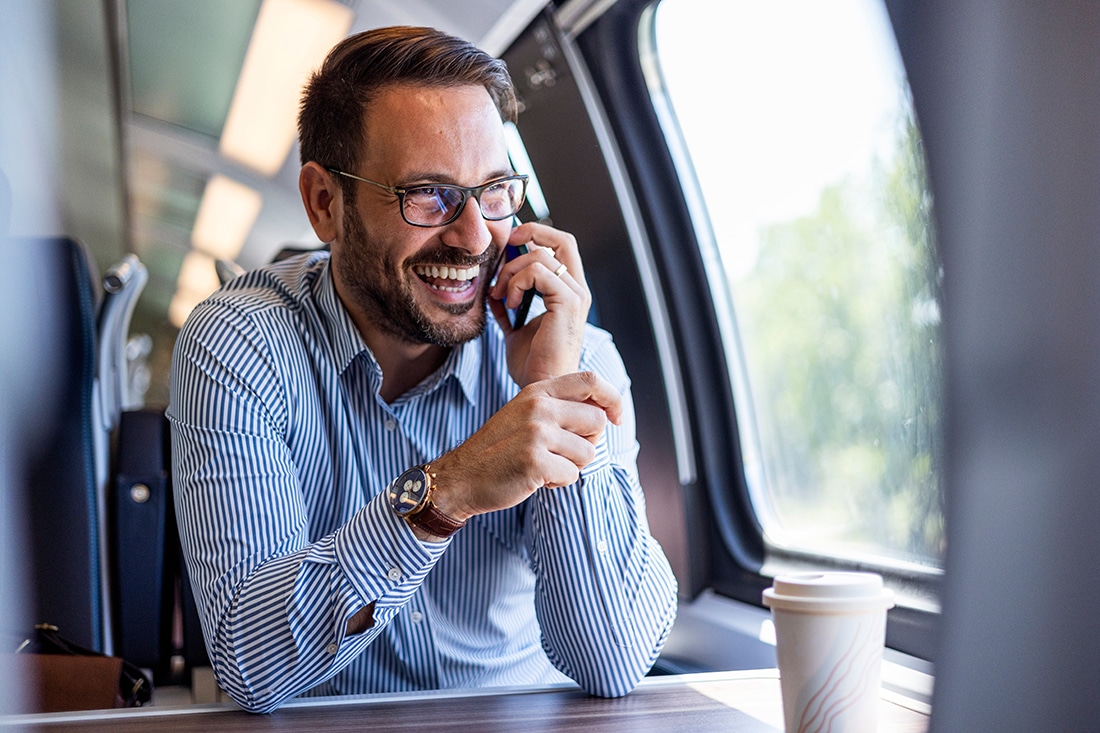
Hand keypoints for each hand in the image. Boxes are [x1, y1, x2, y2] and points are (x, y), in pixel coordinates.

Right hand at [428, 371, 622, 520]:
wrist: (462, 476)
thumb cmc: (500, 448)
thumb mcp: (525, 412)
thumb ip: (559, 406)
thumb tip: (605, 412)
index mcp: (538, 391)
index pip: (591, 381)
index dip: (613, 399)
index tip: (617, 419)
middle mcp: (539, 407)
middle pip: (597, 421)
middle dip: (588, 443)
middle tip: (561, 453)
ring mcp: (536, 433)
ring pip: (588, 453)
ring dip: (570, 466)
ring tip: (542, 465)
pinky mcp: (535, 461)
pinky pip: (572, 476)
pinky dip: (557, 483)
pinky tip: (535, 478)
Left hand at [489, 222, 590, 385]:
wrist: (540, 386)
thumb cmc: (532, 364)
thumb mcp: (515, 329)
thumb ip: (508, 308)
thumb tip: (494, 293)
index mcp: (568, 292)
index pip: (561, 246)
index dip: (536, 235)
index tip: (509, 245)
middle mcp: (577, 290)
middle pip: (563, 240)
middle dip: (531, 233)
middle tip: (506, 246)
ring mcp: (575, 296)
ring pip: (541, 256)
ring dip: (511, 270)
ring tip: (500, 294)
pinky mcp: (568, 304)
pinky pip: (538, 273)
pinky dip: (516, 282)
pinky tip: (508, 303)